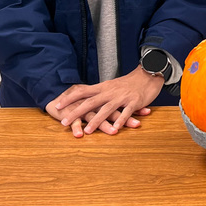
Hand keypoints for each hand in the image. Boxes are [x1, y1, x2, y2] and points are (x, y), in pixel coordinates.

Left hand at [45, 66, 161, 137]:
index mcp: (103, 87)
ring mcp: (122, 97)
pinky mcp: (134, 102)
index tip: (57, 105)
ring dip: (96, 120)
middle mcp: (110, 91)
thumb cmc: (129, 83)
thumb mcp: (112, 85)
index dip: (69, 98)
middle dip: (76, 113)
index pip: (82, 91)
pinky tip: (115, 128)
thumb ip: (100, 93)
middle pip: (90, 102)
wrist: (148, 74)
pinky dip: (120, 120)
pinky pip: (126, 112)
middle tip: (64, 122)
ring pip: (107, 109)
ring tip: (87, 131)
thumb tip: (86, 101)